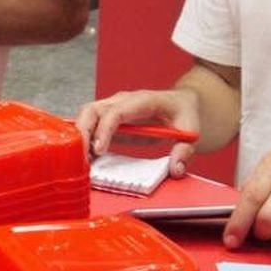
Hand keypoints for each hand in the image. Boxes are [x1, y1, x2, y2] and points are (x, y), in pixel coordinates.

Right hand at [75, 88, 200, 174]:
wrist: (180, 102)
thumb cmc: (183, 113)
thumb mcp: (190, 130)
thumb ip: (184, 151)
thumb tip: (174, 169)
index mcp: (143, 101)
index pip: (116, 112)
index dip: (104, 130)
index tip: (99, 149)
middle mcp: (123, 100)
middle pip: (93, 109)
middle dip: (83, 132)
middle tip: (82, 157)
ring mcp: (113, 106)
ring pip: (86, 114)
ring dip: (80, 136)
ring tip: (82, 160)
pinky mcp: (108, 117)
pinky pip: (89, 123)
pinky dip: (84, 139)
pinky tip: (86, 157)